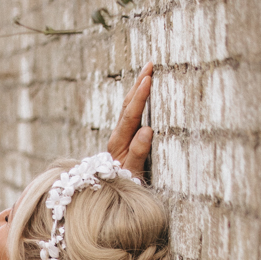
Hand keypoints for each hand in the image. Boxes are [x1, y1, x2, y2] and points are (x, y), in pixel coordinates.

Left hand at [106, 61, 153, 178]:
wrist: (111, 194)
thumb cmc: (124, 186)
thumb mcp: (132, 174)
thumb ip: (138, 153)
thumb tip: (147, 130)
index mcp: (119, 143)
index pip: (130, 116)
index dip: (139, 97)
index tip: (148, 79)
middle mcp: (118, 137)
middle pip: (127, 106)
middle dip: (138, 85)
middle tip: (150, 65)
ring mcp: (120, 137)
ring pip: (128, 108)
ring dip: (137, 89)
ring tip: (147, 71)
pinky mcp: (124, 139)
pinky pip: (130, 114)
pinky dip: (136, 100)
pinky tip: (142, 91)